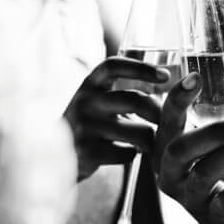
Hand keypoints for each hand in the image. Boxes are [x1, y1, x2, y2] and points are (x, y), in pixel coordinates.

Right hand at [63, 56, 170, 180]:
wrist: (56, 157)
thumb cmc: (90, 124)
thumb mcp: (98, 101)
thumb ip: (122, 92)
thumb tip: (165, 87)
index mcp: (90, 84)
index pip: (114, 66)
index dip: (141, 67)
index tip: (165, 75)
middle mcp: (84, 102)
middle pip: (133, 100)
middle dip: (157, 110)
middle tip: (167, 119)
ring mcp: (84, 127)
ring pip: (138, 131)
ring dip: (150, 138)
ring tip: (149, 140)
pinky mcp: (87, 152)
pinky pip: (127, 152)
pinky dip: (133, 154)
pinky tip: (129, 152)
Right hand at [154, 72, 223, 223]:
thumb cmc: (216, 172)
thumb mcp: (208, 146)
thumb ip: (216, 120)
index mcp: (165, 148)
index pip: (166, 120)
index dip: (177, 99)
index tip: (195, 77)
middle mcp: (170, 173)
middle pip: (181, 150)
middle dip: (216, 132)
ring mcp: (188, 197)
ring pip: (206, 173)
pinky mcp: (212, 216)